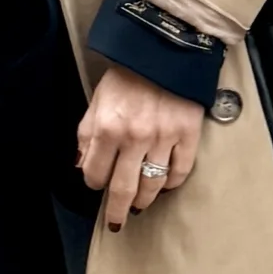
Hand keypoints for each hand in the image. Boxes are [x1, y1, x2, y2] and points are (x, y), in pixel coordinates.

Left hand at [77, 66, 204, 232]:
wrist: (165, 51)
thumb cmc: (127, 77)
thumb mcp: (97, 101)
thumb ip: (86, 136)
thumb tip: (84, 167)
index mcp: (107, 127)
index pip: (95, 174)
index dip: (94, 182)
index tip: (98, 182)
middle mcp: (135, 137)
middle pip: (123, 190)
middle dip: (117, 212)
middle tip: (116, 223)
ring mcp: (164, 138)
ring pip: (152, 186)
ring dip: (144, 200)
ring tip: (140, 203)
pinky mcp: (188, 135)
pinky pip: (180, 172)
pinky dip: (171, 184)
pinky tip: (164, 184)